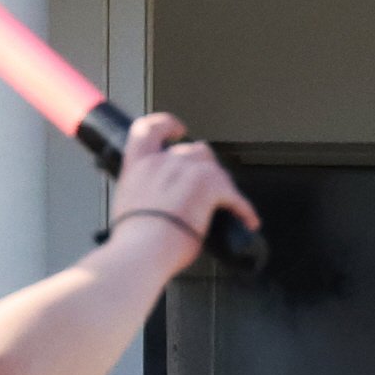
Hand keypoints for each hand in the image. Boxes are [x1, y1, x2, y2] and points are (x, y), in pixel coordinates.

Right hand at [106, 112, 260, 272]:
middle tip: (208, 187)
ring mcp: (187, 171)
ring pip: (217, 169)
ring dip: (223, 186)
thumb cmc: (133, 240)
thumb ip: (143, 195)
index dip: (166, 124)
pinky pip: (235, 196)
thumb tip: (154, 207)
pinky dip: (244, 210)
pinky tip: (247, 221)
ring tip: (226, 205)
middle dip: (204, 166)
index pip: (149, 128)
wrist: (142, 251)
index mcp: (138, 164)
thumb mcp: (127, 206)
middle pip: (194, 150)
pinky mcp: (210, 186)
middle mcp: (163, 161)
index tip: (178, 128)